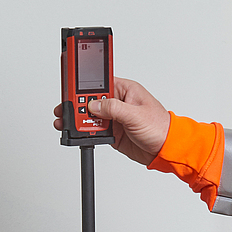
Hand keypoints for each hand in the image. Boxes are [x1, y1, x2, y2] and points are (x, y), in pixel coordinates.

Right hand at [53, 77, 170, 165]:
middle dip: (77, 103)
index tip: (72, 82)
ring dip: (78, 118)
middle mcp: (118, 102)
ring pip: (90, 115)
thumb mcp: (136, 115)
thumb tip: (95, 105)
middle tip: (66, 108)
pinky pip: (94, 129)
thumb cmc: (160, 127)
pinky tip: (78, 131)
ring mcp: (114, 117)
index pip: (101, 81)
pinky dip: (85, 131)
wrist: (165, 149)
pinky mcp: (112, 131)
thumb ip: (114, 108)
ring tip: (67, 121)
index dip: (85, 81)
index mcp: (126, 90)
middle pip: (91, 99)